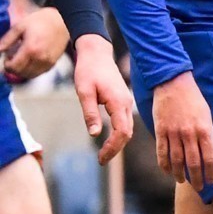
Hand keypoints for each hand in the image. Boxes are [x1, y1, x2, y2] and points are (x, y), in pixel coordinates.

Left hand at [0, 7, 68, 79]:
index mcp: (31, 49)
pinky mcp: (53, 63)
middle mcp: (40, 58)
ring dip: (22, 71)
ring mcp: (48, 62)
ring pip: (29, 75)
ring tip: (22, 60)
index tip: (7, 58)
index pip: (13, 67)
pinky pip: (38, 73)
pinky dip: (31, 71)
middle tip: (13, 59)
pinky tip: (31, 61)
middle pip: (20, 73)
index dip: (6, 64)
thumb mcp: (20, 26)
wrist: (63, 20)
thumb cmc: (42, 21)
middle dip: (13, 68)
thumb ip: (7, 40)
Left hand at [72, 34, 133, 163]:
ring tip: (103, 153)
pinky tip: (109, 138)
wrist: (97, 53)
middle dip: (116, 148)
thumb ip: (90, 113)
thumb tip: (94, 134)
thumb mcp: (84, 92)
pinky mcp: (123, 99)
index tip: (101, 158)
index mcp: (118, 102)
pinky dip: (119, 133)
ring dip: (118, 142)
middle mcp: (126, 102)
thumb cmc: (88, 71)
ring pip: (128, 127)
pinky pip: (125, 121)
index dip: (113, 148)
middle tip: (101, 160)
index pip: (122, 132)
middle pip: (128, 132)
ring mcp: (126, 100)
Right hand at [152, 72, 212, 190]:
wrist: (174, 83)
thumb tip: (210, 151)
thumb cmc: (194, 99)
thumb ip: (208, 133)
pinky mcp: (161, 131)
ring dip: (180, 174)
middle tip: (200, 188)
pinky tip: (169, 172)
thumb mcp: (207, 114)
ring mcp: (174, 133)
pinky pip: (162, 154)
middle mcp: (190, 133)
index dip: (211, 172)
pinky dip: (165, 166)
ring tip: (183, 181)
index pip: (210, 157)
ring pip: (177, 161)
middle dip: (197, 178)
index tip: (212, 180)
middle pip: (194, 163)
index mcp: (205, 128)